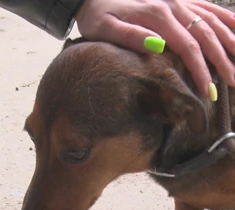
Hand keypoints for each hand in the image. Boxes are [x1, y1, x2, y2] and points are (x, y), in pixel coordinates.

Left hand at [75, 0, 234, 96]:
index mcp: (158, 15)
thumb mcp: (106, 28)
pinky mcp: (177, 0)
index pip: (187, 46)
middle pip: (205, 34)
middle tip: (232, 82)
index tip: (207, 90)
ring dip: (230, 39)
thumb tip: (158, 46)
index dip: (200, 69)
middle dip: (221, 59)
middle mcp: (173, 4)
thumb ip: (131, 36)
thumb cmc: (98, 16)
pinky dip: (225, 17)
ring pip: (212, 19)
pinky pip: (207, 6)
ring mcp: (177, 0)